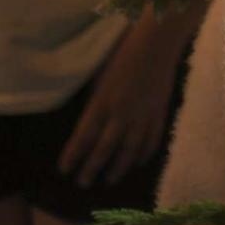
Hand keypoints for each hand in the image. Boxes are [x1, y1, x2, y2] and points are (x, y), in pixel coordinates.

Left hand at [57, 6, 191, 187]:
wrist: (158, 41)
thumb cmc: (123, 50)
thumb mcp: (100, 75)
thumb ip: (94, 100)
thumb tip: (87, 121)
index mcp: (102, 102)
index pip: (84, 136)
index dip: (73, 155)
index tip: (64, 170)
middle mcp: (121, 113)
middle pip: (104, 148)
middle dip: (92, 168)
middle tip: (83, 183)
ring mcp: (143, 115)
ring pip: (129, 149)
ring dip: (118, 167)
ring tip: (109, 180)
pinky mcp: (160, 112)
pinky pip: (152, 139)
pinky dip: (144, 153)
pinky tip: (137, 162)